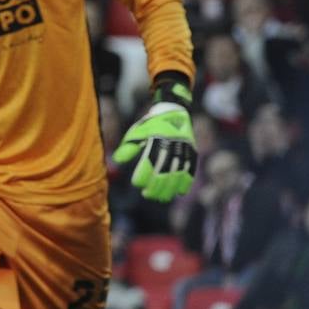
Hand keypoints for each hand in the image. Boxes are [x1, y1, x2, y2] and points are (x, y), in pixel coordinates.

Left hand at [113, 78, 197, 202]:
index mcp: (157, 138)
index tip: (136, 184)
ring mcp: (184, 148)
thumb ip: (128, 146)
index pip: (150, 160)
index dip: (143, 173)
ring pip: (178, 172)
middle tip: (146, 194)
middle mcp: (172, 144)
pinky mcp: (192, 151)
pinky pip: (191, 168)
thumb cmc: (150, 124)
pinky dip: (186, 182)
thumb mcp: (136, 132)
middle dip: (155, 185)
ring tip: (161, 198)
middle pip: (164, 169)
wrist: (173, 111)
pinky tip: (180, 193)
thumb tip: (117, 160)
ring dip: (170, 187)